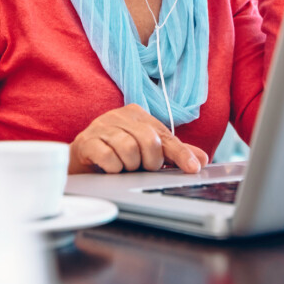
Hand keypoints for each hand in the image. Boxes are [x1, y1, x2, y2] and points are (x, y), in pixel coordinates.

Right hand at [68, 104, 210, 174]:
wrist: (82, 159)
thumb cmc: (117, 152)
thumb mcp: (146, 151)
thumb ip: (173, 152)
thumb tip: (202, 159)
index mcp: (138, 114)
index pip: (166, 135)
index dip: (181, 154)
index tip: (193, 168)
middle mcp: (120, 115)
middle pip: (149, 141)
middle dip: (149, 162)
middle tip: (142, 168)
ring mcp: (101, 126)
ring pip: (129, 149)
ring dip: (129, 166)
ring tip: (124, 167)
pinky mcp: (86, 141)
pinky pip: (108, 157)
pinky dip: (113, 168)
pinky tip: (110, 168)